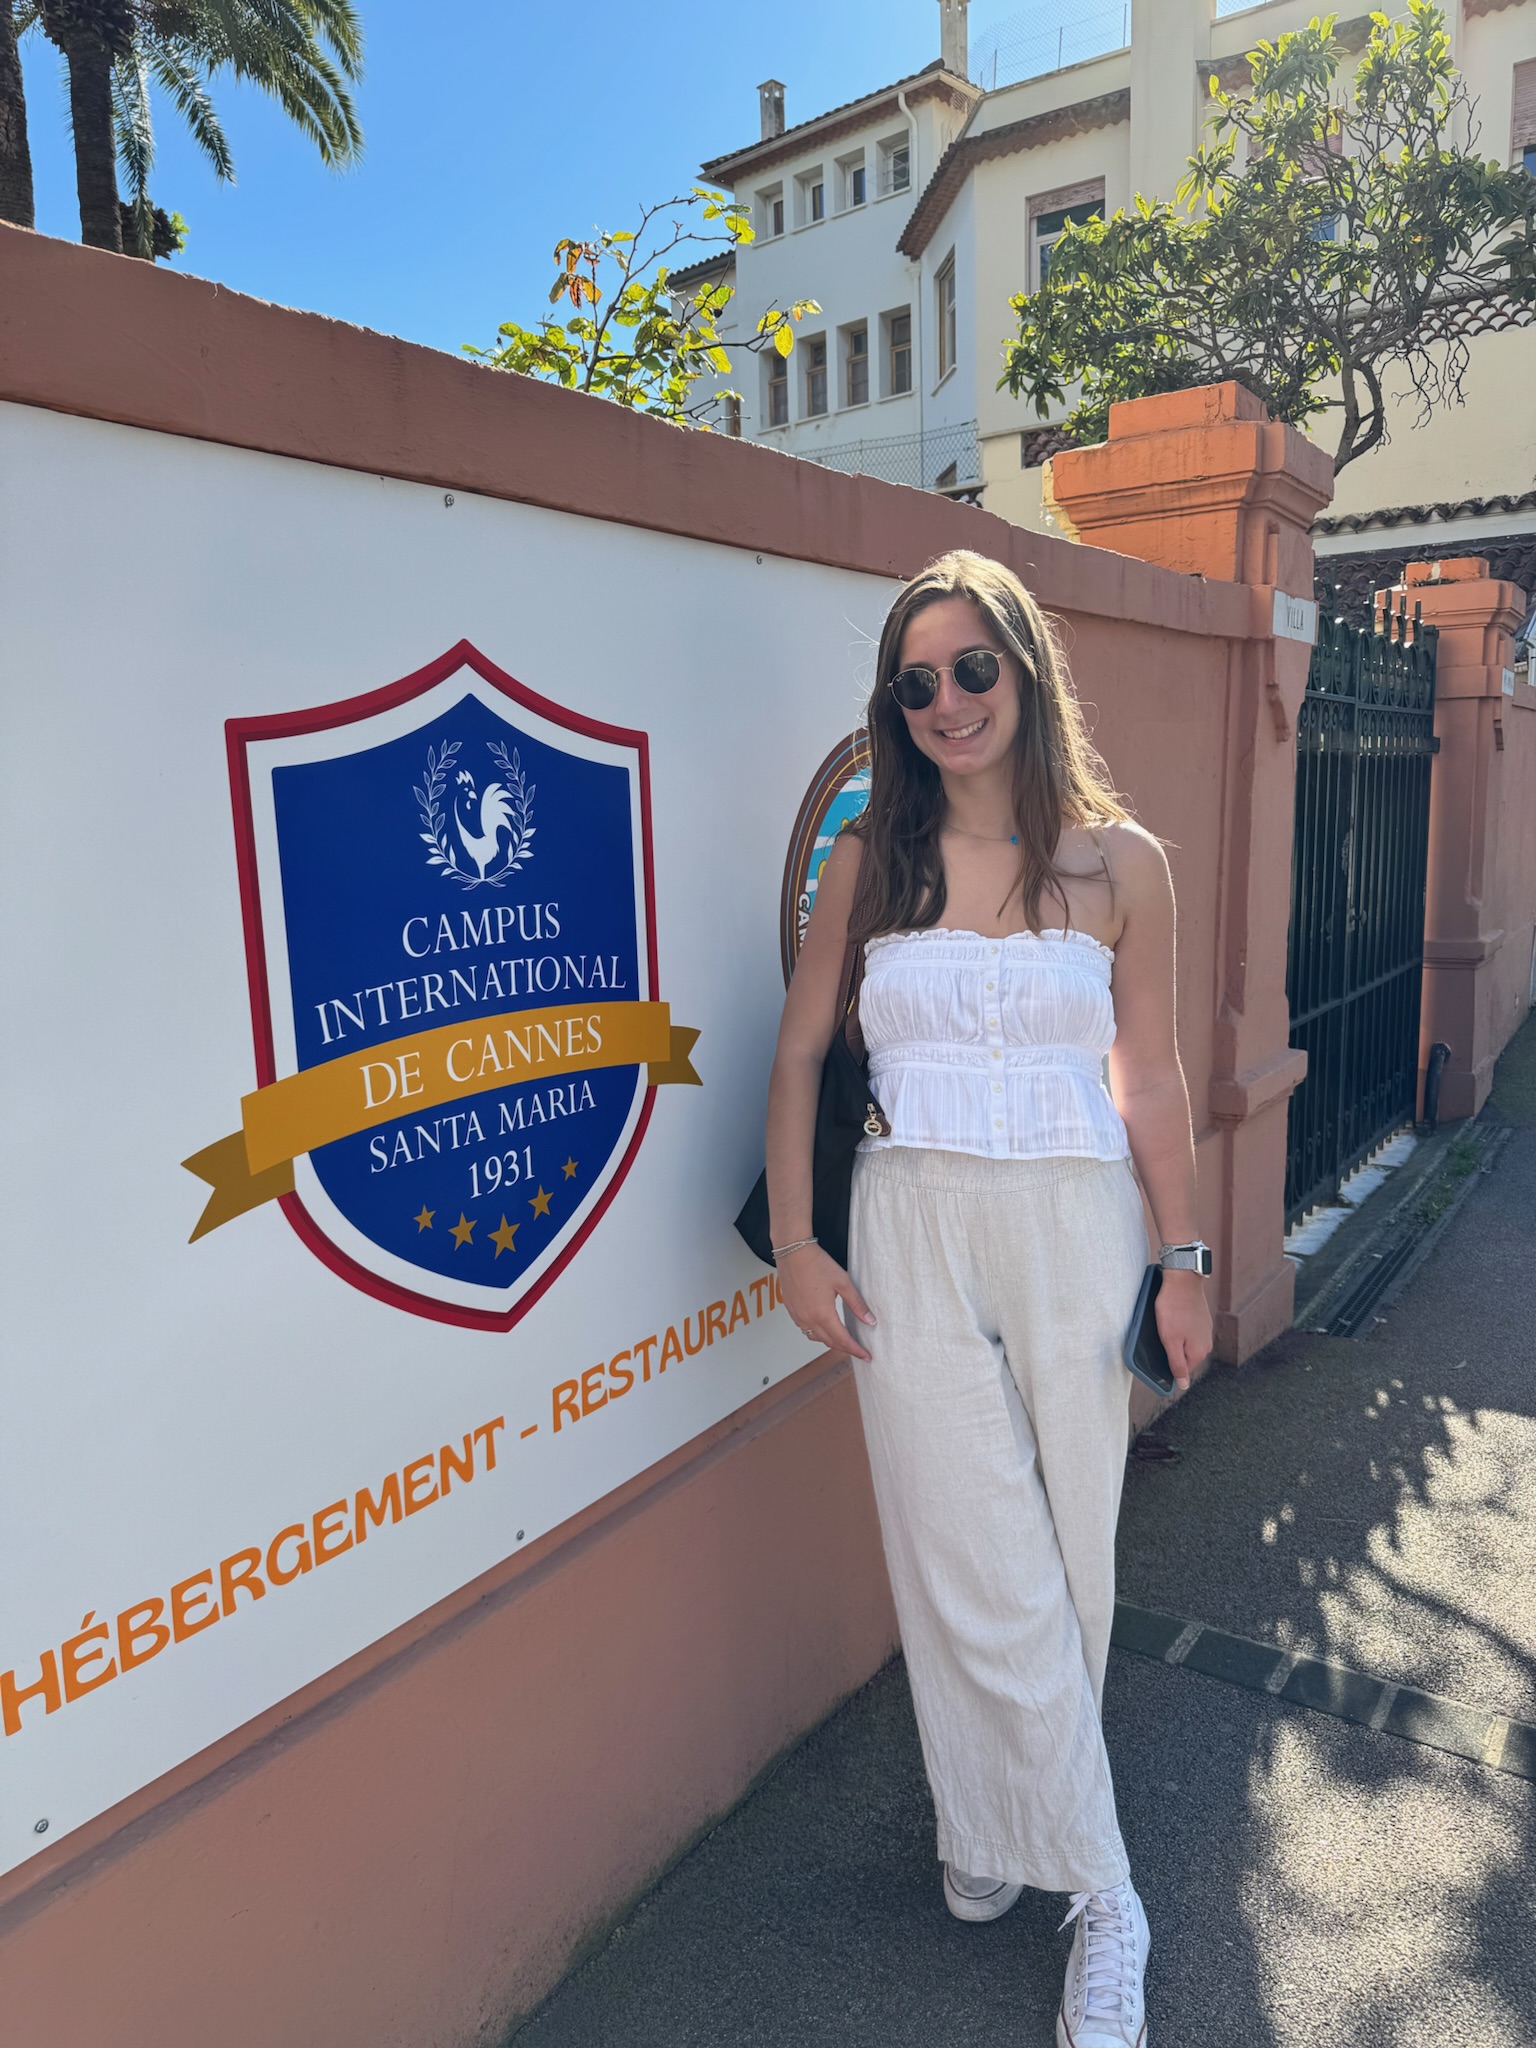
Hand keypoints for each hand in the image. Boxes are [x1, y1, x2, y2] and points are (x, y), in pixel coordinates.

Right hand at [777, 1243, 876, 1361]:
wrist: (793, 1252)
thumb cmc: (816, 1263)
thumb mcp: (843, 1282)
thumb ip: (857, 1304)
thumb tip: (869, 1320)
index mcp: (823, 1314)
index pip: (843, 1340)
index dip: (856, 1350)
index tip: (866, 1356)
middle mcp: (808, 1318)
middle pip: (830, 1343)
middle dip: (845, 1349)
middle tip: (858, 1351)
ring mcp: (798, 1316)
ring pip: (816, 1338)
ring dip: (830, 1342)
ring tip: (843, 1341)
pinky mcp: (791, 1310)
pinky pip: (805, 1329)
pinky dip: (817, 1333)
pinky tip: (824, 1327)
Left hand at [1154, 1269, 1211, 1391]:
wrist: (1182, 1279)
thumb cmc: (1174, 1309)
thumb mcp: (1170, 1340)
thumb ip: (1177, 1364)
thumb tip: (1183, 1385)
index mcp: (1199, 1352)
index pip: (1182, 1370)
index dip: (1168, 1362)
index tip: (1158, 1350)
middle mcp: (1206, 1343)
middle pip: (1184, 1356)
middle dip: (1171, 1349)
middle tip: (1160, 1335)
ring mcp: (1205, 1330)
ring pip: (1185, 1342)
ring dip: (1174, 1337)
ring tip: (1165, 1324)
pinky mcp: (1201, 1319)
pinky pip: (1187, 1330)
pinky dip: (1178, 1327)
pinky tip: (1171, 1318)